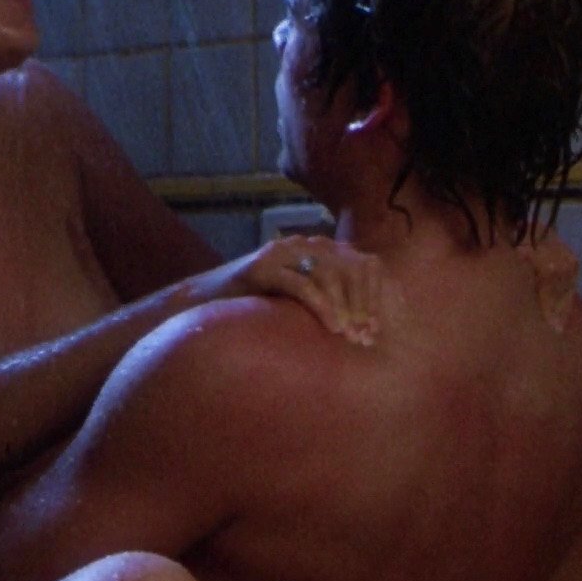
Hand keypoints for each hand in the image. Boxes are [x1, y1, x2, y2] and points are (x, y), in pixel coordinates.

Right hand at [198, 234, 384, 344]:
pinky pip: (302, 284)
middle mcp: (301, 243)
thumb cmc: (255, 306)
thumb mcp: (301, 298)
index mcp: (315, 248)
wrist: (202, 302)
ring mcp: (280, 253)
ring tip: (352, 336)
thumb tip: (368, 322)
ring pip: (329, 274)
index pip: (361, 264)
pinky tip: (332, 327)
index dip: (376, 296)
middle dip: (364, 304)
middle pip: (350, 267)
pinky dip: (322, 307)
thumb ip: (329, 298)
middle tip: (368, 337)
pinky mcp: (262, 268)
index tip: (380, 328)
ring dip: (346, 308)